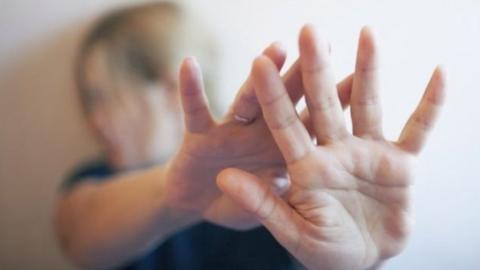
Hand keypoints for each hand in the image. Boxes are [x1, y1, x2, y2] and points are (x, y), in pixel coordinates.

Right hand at [162, 43, 353, 229]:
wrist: (198, 207)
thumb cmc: (238, 205)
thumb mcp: (264, 209)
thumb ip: (275, 198)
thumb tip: (286, 180)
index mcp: (283, 150)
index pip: (313, 123)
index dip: (333, 103)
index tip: (358, 78)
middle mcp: (261, 133)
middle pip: (286, 101)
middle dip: (303, 75)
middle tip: (324, 44)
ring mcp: (231, 131)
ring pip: (248, 100)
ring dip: (261, 76)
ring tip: (277, 49)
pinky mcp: (200, 134)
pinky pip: (195, 110)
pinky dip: (190, 89)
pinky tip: (189, 64)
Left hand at [217, 25, 444, 268]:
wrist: (361, 261)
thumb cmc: (324, 250)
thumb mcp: (291, 230)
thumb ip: (262, 203)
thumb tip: (223, 177)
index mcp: (305, 166)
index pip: (284, 124)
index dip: (272, 95)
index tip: (259, 62)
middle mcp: (334, 151)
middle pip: (323, 103)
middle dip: (316, 68)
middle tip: (309, 30)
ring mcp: (367, 153)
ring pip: (367, 104)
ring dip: (367, 70)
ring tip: (366, 33)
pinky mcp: (400, 163)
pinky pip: (418, 129)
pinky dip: (431, 105)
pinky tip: (440, 74)